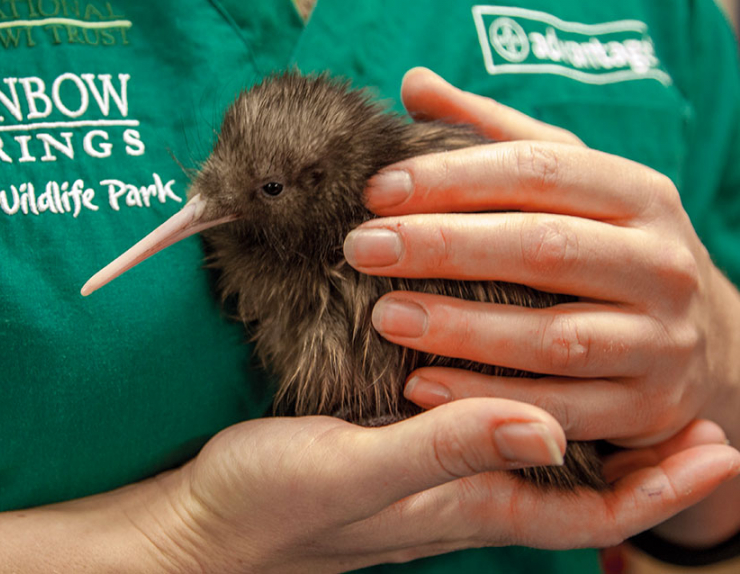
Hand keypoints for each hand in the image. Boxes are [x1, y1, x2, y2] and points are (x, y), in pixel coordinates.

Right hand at [138, 404, 736, 572]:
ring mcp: (427, 476)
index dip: (659, 489)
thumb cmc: (272, 505)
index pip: (590, 509)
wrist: (202, 523)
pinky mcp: (392, 451)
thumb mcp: (355, 473)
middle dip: (640, 458)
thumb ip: (446, 452)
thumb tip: (546, 427)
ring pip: (530, 455)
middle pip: (576, 486)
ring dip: (582, 424)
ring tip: (612, 378)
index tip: (718, 447)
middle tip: (686, 407)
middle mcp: (460, 495)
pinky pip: (475, 432)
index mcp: (465, 506)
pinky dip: (509, 403)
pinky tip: (501, 367)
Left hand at [342, 67, 739, 543]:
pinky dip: (488, 399)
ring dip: (462, 328)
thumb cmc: (606, 244)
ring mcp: (661, 340)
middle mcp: (660, 262)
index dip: (451, 177)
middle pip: (543, 247)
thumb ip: (494, 133)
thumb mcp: (570, 181)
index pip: (537, 170)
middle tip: (362, 247)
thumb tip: (415, 83)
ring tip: (384, 316)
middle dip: (443, 245)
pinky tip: (421, 387)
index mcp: (637, 192)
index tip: (376, 189)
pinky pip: (560, 409)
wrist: (705, 339)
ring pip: (554, 336)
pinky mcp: (648, 406)